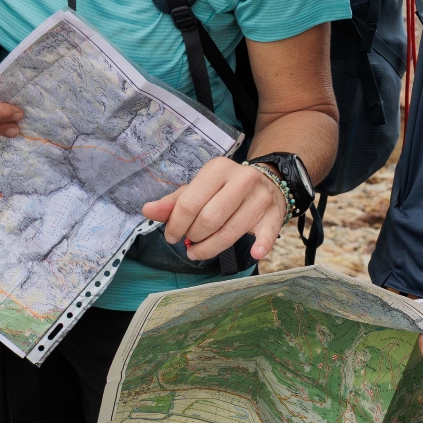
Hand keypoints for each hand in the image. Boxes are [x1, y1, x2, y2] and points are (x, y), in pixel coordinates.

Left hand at [142, 157, 287, 263]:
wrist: (267, 182)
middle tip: (189, 242)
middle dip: (193, 237)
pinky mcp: (274, 214)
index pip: (189, 203)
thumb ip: (173, 202)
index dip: (175, 225)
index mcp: (218, 168)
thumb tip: (147, 211)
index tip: (171, 236)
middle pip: (209, 219)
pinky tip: (255, 253)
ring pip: (230, 232)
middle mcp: (242, 179)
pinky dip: (261, 245)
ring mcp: (260, 197)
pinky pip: (268, 233)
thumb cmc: (224, 190)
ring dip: (210, 249)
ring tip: (199, 251)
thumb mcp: (198, 189)